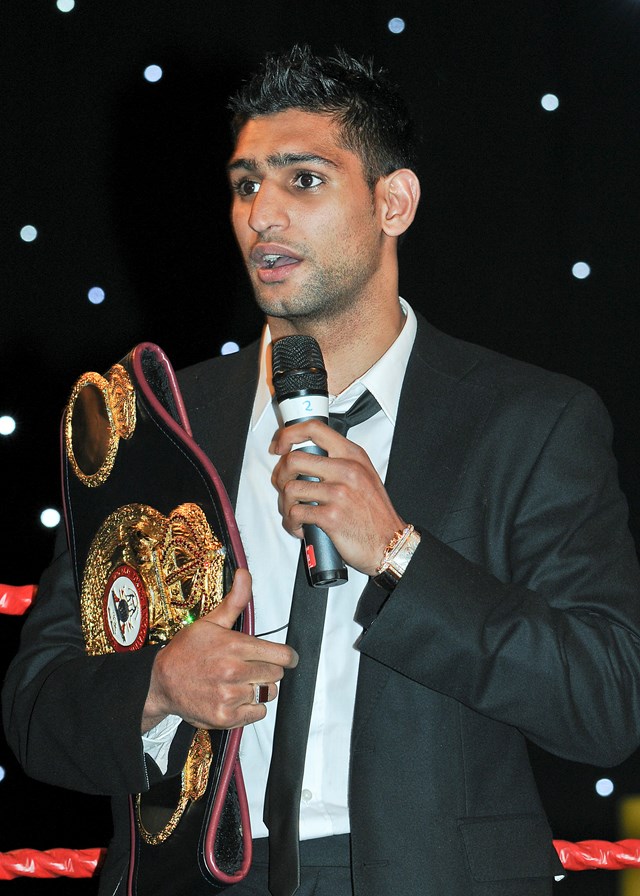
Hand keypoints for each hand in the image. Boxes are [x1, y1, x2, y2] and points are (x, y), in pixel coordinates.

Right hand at [142, 568, 297, 731]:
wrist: (160, 682)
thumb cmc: (186, 651)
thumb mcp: (210, 622)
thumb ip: (235, 600)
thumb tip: (245, 575)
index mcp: (235, 646)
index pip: (283, 656)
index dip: (288, 657)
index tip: (286, 658)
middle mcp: (234, 672)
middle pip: (277, 675)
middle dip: (267, 670)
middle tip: (249, 667)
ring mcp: (230, 696)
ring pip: (268, 694)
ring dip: (259, 689)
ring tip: (240, 682)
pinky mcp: (225, 717)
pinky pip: (258, 714)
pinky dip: (251, 708)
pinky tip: (235, 697)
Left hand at [271, 419, 404, 575]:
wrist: (390, 542)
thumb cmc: (375, 513)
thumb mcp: (364, 475)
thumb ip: (339, 462)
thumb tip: (305, 460)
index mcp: (352, 455)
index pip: (314, 429)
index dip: (289, 434)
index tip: (280, 446)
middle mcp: (346, 470)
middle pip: (294, 460)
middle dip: (280, 476)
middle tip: (283, 487)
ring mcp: (338, 492)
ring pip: (290, 489)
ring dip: (285, 505)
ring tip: (293, 513)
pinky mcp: (331, 516)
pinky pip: (295, 514)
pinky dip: (292, 523)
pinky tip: (300, 527)